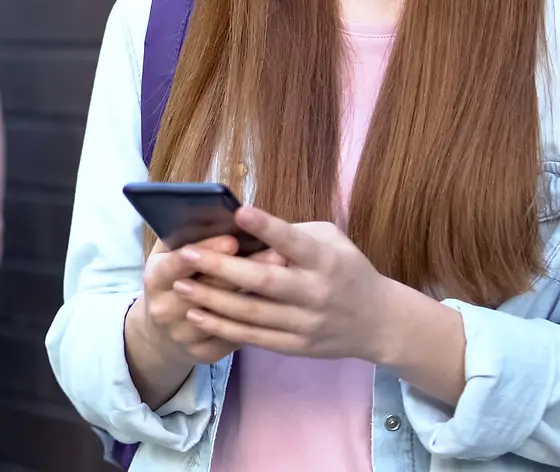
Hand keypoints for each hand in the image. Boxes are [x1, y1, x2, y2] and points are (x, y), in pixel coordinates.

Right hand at [139, 234, 288, 365]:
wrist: (161, 332)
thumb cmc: (173, 278)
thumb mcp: (167, 255)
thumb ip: (185, 237)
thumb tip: (216, 213)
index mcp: (155, 278)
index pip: (177, 264)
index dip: (206, 252)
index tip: (234, 239)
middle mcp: (165, 309)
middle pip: (208, 290)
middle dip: (243, 271)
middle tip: (277, 254)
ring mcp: (183, 335)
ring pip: (226, 316)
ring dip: (258, 297)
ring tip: (287, 277)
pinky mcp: (202, 354)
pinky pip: (234, 338)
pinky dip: (258, 321)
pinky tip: (280, 306)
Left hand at [176, 207, 395, 360]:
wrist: (378, 322)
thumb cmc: (347, 269)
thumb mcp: (332, 241)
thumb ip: (293, 233)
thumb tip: (244, 224)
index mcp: (326, 261)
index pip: (294, 242)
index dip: (267, 227)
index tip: (238, 212)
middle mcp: (316, 293)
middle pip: (264, 282)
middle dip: (222, 268)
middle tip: (188, 254)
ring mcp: (306, 324)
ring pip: (252, 313)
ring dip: (212, 300)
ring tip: (180, 286)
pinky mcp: (296, 346)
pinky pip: (253, 338)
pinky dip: (223, 327)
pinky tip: (197, 314)